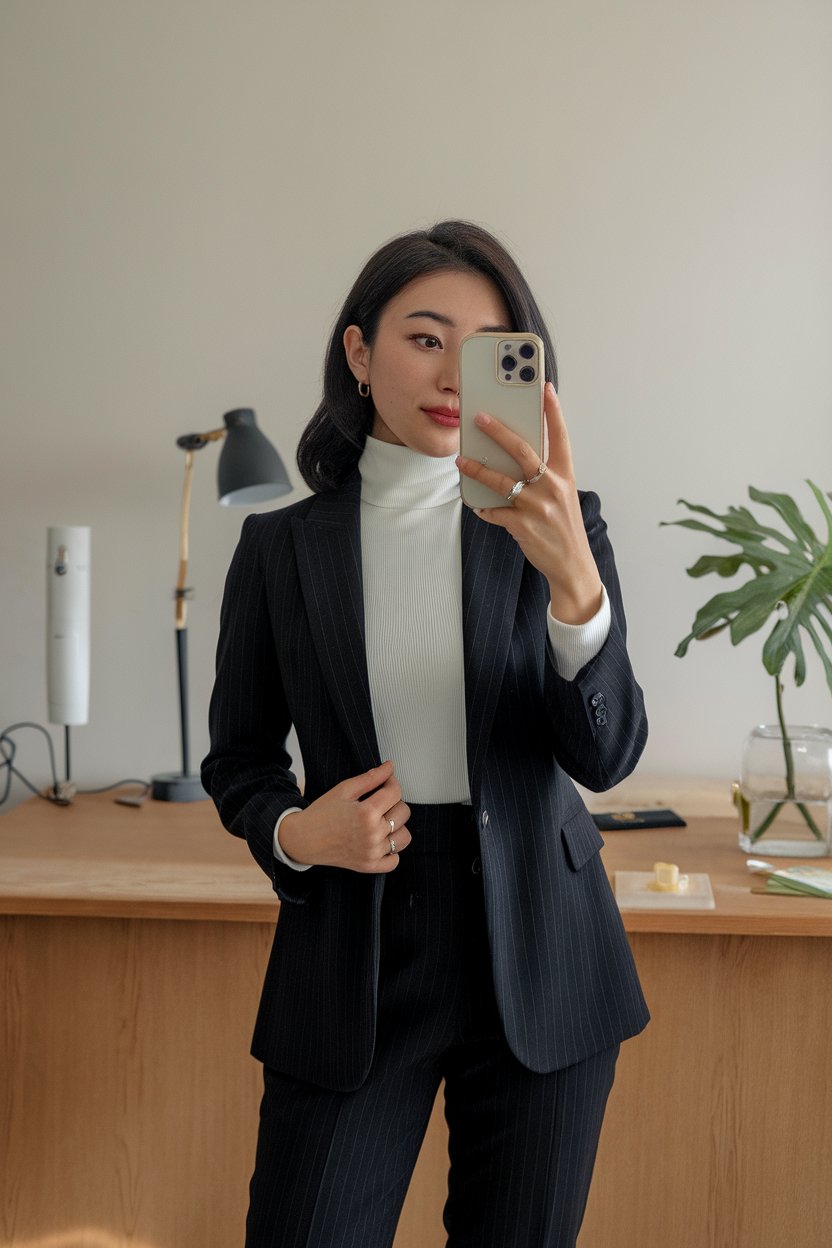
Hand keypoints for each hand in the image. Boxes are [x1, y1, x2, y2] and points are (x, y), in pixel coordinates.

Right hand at [278, 760, 411, 872]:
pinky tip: (380, 841)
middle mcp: (372, 835)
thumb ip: (370, 778)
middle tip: (377, 801)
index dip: (391, 782)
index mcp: (366, 813)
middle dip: (393, 802)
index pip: (395, 792)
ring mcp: (372, 853)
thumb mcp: (344, 790)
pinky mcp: (369, 866)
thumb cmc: (322, 812)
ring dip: (396, 826)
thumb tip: (390, 766)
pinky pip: (395, 860)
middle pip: (403, 813)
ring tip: (381, 821)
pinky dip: (391, 851)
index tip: (385, 781)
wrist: (303, 839)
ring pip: (404, 836)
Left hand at [455, 383, 602, 623]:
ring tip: (462, 461)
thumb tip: (514, 456)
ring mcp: (537, 506)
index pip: (560, 437)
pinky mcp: (522, 525)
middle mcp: (553, 487)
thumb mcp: (563, 496)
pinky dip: (483, 507)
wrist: (572, 565)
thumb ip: (545, 475)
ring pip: (501, 480)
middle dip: (499, 431)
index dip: (553, 411)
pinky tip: (476, 503)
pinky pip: (495, 511)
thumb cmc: (564, 527)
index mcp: (565, 476)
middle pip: (523, 451)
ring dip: (478, 469)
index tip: (544, 388)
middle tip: (480, 417)